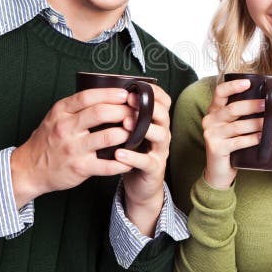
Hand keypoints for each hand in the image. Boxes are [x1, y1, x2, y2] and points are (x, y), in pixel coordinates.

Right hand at [10, 87, 137, 206]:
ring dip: (128, 133)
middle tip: (138, 112)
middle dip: (124, 111)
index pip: (88, 96)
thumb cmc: (49, 139)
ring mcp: (73, 149)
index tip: (127, 94)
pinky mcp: (80, 168)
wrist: (30, 168)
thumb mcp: (57, 116)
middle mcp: (66, 128)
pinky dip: (123, 162)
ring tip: (138, 132)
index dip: (111, 93)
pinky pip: (108, 165)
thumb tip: (110, 93)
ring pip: (108, 137)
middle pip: (101, 113)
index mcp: (62, 111)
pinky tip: (131, 159)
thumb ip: (78, 105)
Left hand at [117, 84, 172, 235]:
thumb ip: (126, 113)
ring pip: (160, 135)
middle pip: (164, 114)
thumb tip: (108, 93)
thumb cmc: (133, 152)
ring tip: (125, 124)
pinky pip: (146, 161)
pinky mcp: (154, 168)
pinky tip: (118, 153)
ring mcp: (160, 151)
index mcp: (158, 121)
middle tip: (129, 101)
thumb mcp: (132, 130)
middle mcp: (163, 133)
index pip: (163, 101)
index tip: (134, 87)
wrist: (141, 184)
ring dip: (142, 128)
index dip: (152, 92)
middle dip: (147, 106)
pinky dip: (133, 157)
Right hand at [201, 79, 264, 188]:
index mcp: (213, 111)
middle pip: (232, 108)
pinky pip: (238, 142)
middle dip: (252, 105)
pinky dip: (252, 139)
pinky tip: (263, 137)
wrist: (219, 171)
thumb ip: (241, 113)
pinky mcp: (216, 148)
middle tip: (269, 104)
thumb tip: (266, 97)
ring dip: (256, 123)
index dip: (233, 86)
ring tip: (271, 121)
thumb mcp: (232, 126)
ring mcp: (211, 135)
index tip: (248, 82)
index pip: (219, 92)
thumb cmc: (231, 144)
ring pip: (237, 126)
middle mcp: (209, 120)